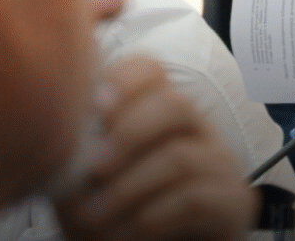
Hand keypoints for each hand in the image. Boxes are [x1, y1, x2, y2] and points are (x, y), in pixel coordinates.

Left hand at [55, 56, 256, 240]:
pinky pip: (195, 199)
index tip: (92, 109)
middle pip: (176, 104)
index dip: (122, 80)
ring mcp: (220, 164)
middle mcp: (196, 129)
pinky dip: (153, 216)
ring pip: (181, 157)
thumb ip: (76, 156)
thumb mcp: (86, 183)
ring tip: (94, 217)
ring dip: (129, 188)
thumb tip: (61, 140)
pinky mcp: (233, 203)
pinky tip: (129, 232)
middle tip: (93, 169)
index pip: (149, 69)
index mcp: (157, 111)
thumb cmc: (117, 216)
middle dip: (129, 134)